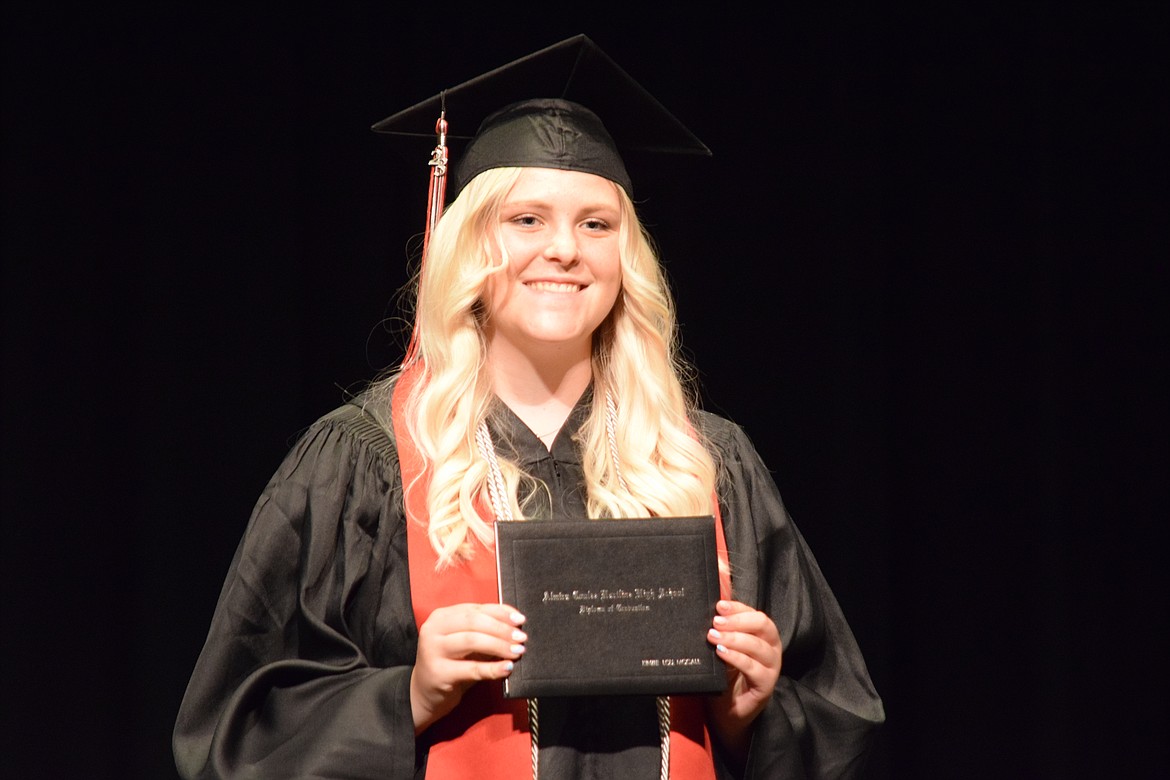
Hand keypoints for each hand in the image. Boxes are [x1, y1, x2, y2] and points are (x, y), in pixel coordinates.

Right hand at [410, 603, 526, 732]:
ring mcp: (433, 650)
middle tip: (521, 637)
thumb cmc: (450, 664)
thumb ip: (485, 630)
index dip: (500, 612)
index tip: (520, 619)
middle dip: (501, 629)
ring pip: (472, 640)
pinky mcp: (438, 673)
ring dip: (499, 645)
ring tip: (517, 651)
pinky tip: (507, 668)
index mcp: (442, 616)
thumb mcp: (465, 642)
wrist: (424, 694)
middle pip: (474, 621)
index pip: (476, 608)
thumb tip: (516, 623)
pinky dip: (492, 668)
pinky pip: (471, 668)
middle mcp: (434, 629)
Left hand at [704, 599, 781, 757]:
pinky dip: (736, 658)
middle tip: (716, 622)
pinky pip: (753, 667)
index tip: (719, 606)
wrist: (728, 709)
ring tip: (713, 637)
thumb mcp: (724, 648)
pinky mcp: (766, 684)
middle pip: (763, 625)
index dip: (738, 608)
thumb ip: (722, 631)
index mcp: (763, 636)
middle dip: (738, 620)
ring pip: (758, 645)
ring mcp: (771, 667)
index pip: (755, 614)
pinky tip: (721, 653)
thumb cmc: (727, 675)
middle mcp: (771, 648)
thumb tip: (710, 610)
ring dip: (734, 638)